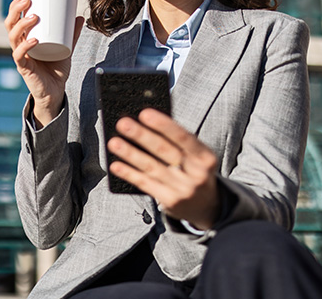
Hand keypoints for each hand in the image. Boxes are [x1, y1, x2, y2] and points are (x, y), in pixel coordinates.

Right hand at [4, 0, 84, 125]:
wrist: (55, 91)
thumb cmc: (56, 68)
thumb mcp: (66, 47)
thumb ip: (72, 34)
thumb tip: (80, 16)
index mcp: (25, 38)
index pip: (14, 19)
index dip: (15, 6)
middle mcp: (19, 46)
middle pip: (10, 25)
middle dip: (15, 11)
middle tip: (27, 0)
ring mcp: (21, 57)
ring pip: (13, 37)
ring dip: (21, 25)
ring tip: (34, 16)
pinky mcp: (24, 68)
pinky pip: (20, 55)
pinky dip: (26, 47)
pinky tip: (33, 40)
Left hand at [108, 108, 220, 229]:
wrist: (207, 208)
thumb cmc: (195, 172)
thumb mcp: (196, 158)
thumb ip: (178, 143)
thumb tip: (145, 124)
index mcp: (205, 157)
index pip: (184, 137)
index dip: (163, 125)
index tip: (144, 113)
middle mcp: (197, 174)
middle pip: (165, 151)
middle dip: (142, 136)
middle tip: (123, 123)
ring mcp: (184, 189)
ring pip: (152, 167)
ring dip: (130, 154)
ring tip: (114, 143)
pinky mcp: (171, 201)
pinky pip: (146, 184)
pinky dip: (130, 174)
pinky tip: (116, 165)